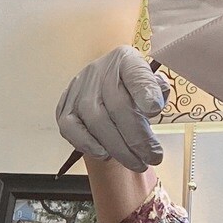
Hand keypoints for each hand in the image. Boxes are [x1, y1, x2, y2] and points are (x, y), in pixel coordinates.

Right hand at [55, 47, 168, 171]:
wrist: (104, 91)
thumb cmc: (131, 92)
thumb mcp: (152, 85)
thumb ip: (157, 92)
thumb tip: (152, 105)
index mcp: (125, 60)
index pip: (134, 73)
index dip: (145, 91)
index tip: (154, 109)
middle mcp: (99, 72)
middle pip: (117, 105)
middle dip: (138, 137)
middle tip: (153, 157)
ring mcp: (78, 91)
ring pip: (97, 121)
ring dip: (119, 148)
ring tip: (137, 163)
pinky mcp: (64, 109)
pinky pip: (71, 129)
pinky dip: (88, 144)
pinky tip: (105, 155)